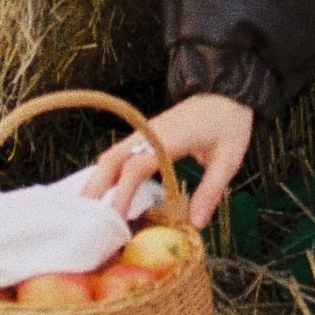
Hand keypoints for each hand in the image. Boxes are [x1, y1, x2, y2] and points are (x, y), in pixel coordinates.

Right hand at [80, 94, 254, 229]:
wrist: (227, 90)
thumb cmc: (229, 122)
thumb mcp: (228, 158)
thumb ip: (211, 190)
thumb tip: (194, 225)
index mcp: (168, 138)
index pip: (135, 167)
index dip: (122, 194)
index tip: (115, 221)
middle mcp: (149, 134)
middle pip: (111, 160)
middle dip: (95, 190)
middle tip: (86, 223)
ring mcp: (145, 133)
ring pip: (111, 156)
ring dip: (97, 182)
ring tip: (89, 215)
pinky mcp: (146, 135)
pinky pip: (119, 154)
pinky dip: (107, 174)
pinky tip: (105, 195)